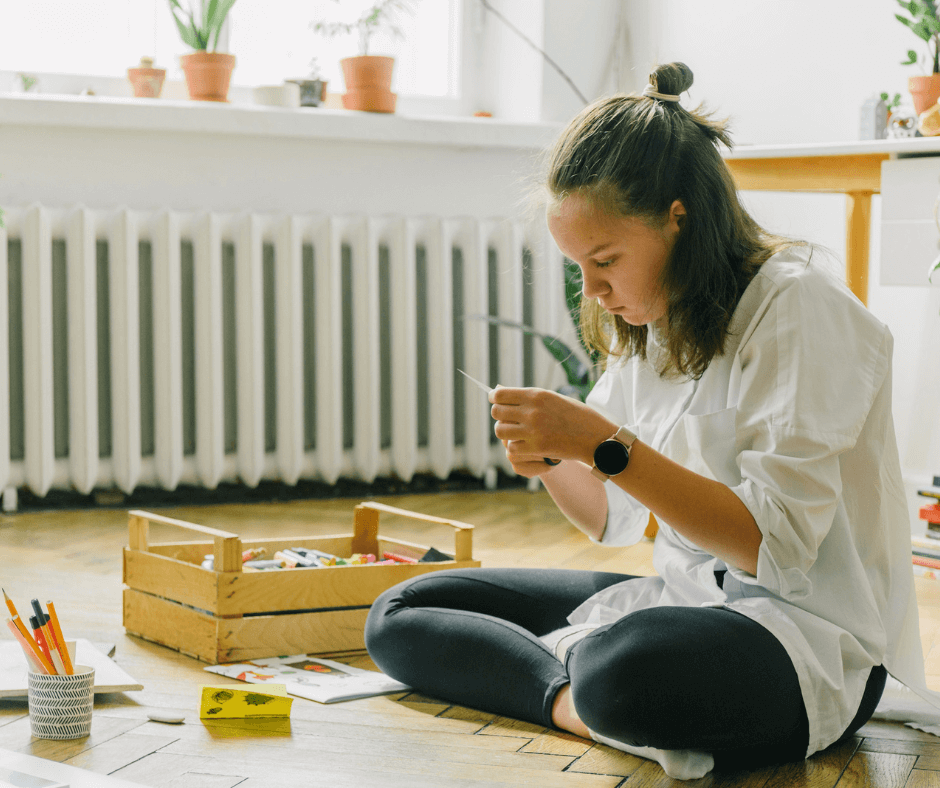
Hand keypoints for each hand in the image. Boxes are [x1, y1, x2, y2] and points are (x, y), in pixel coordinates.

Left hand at [490, 387, 615, 468]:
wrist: (596, 437)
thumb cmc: (576, 416)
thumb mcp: (553, 398)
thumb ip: (528, 397)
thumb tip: (499, 392)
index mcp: (537, 395)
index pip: (500, 395)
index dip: (494, 398)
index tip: (495, 401)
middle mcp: (532, 411)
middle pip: (497, 413)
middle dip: (499, 416)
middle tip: (508, 418)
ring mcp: (533, 431)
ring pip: (500, 431)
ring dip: (505, 432)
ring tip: (515, 432)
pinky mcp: (537, 448)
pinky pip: (512, 447)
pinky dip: (516, 447)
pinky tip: (526, 444)